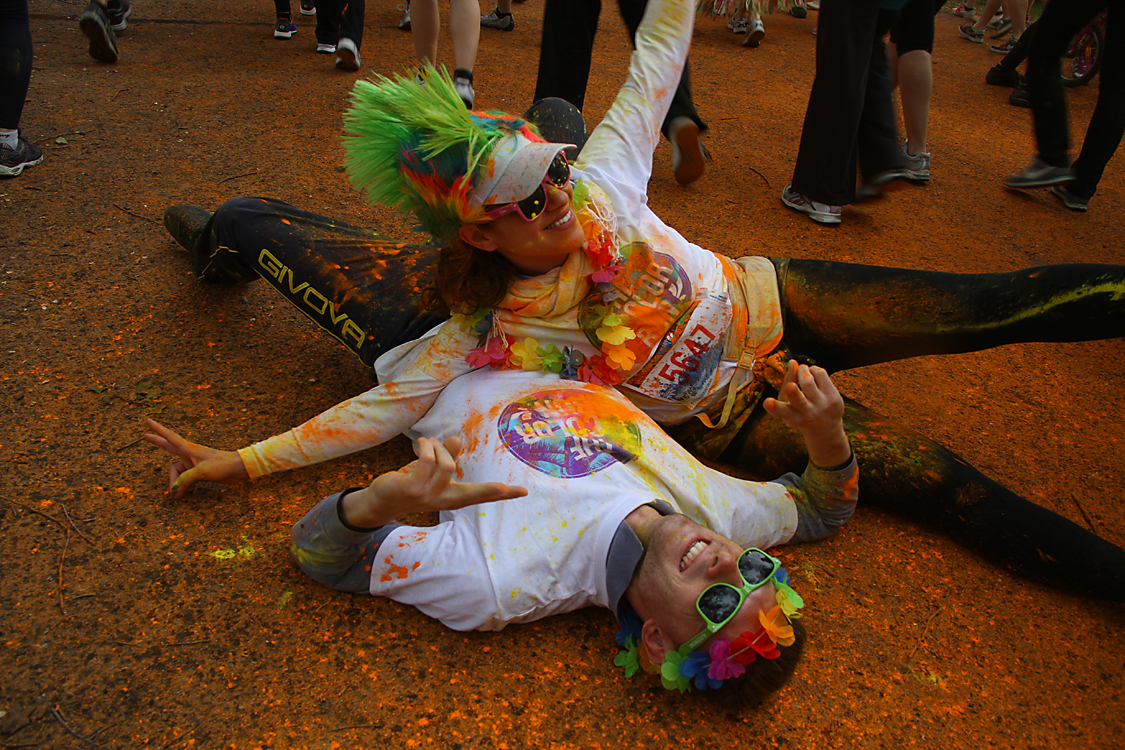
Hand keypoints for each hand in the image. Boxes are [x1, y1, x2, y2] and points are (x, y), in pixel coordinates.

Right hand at [143, 419, 249, 498]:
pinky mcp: (200, 472)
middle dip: (157, 443)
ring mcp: (194, 463)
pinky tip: (180, 495)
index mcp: (189, 449)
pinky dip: (182, 487)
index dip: (158, 430)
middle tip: (145, 436)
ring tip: (174, 496)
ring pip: (177, 472)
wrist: (239, 469)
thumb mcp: (202, 472)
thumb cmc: (222, 466)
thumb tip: (173, 489)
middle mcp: (189, 454)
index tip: (148, 421)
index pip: (169, 437)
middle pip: (168, 448)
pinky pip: (185, 479)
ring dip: (175, 484)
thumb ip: (185, 480)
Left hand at [340, 436, 527, 528]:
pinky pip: (427, 461)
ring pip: (445, 465)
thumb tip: (457, 439)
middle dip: (491, 491)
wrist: (382, 501)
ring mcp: (428, 496)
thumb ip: (447, 456)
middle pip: (472, 493)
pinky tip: (422, 444)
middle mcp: (444, 500)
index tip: (523, 492)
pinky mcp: (412, 488)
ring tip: (430, 443)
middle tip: (506, 488)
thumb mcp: (432, 470)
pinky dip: (427, 447)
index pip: (481, 495)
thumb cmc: (411, 483)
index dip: (502, 494)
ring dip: (439, 448)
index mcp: (452, 497)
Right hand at [763, 360, 850, 467]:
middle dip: (793, 392)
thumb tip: (793, 362)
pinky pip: (821, 374)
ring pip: (808, 380)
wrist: (825, 430)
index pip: (781, 412)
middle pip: (798, 399)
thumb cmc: (800, 412)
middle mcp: (807, 413)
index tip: (767, 402)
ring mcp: (822, 406)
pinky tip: (812, 373)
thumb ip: (787, 383)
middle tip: (791, 387)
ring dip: (802, 370)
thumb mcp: (788, 404)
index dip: (773, 407)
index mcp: (791, 417)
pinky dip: (813, 369)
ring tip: (802, 370)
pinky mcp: (834, 398)